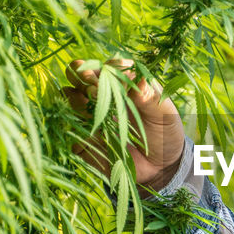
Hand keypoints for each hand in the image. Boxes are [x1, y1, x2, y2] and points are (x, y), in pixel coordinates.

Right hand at [61, 58, 185, 190]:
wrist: (159, 168)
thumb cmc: (164, 134)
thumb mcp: (165, 115)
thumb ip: (152, 99)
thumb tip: (141, 82)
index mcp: (122, 82)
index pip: (109, 66)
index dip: (109, 66)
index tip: (115, 70)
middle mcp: (101, 94)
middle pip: (80, 74)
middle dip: (82, 75)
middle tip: (93, 86)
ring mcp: (89, 114)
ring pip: (69, 96)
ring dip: (76, 96)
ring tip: (89, 103)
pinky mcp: (81, 137)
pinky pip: (68, 126)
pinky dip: (71, 122)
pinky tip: (85, 127)